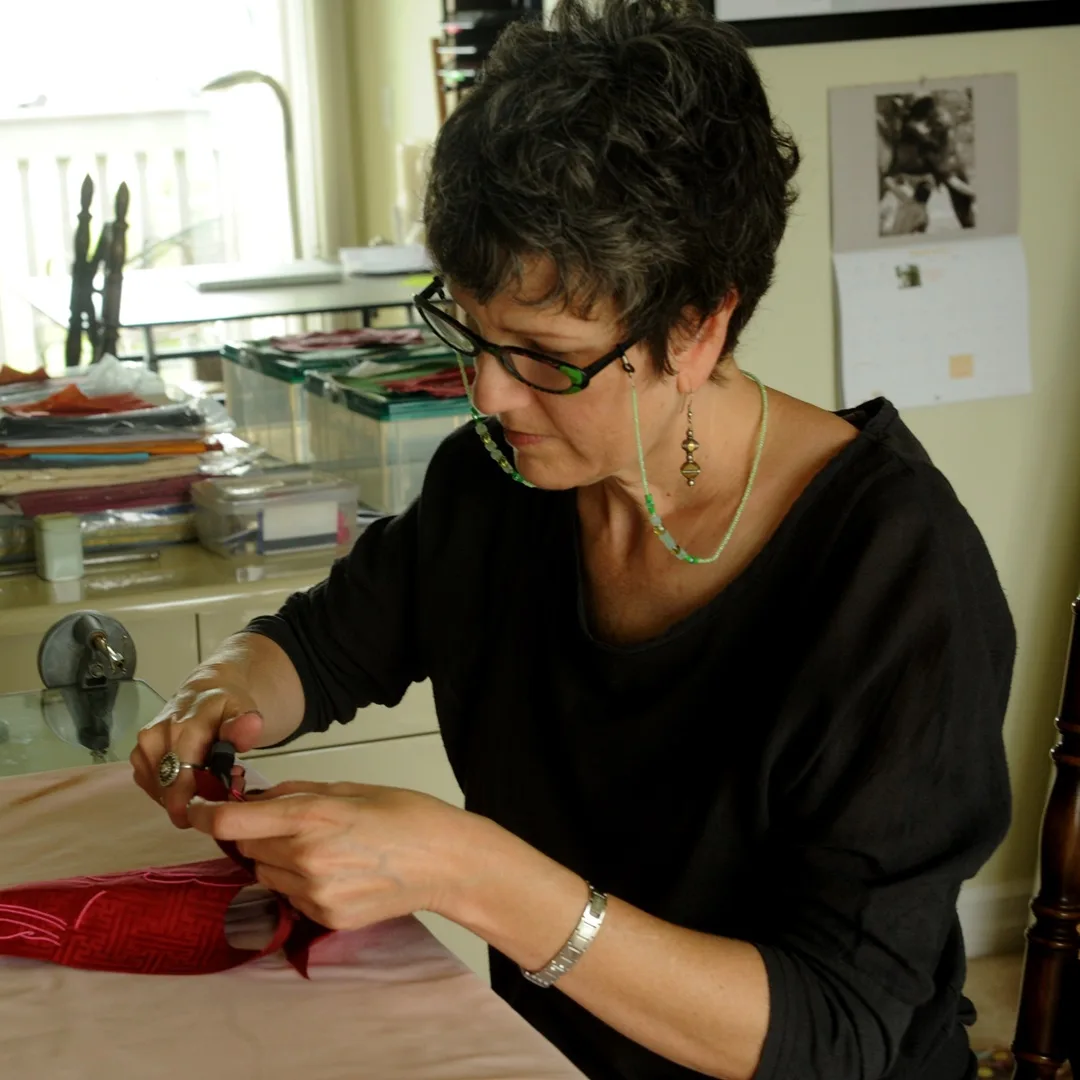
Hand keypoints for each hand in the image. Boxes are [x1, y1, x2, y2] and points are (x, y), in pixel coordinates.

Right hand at [131, 676, 264, 827]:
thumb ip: (243, 725)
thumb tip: (251, 726)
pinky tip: (193, 777)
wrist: (201, 692)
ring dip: (186, 795)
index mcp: (182, 730)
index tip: (219, 804)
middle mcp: (154, 741)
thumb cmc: (224, 704)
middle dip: (197, 799)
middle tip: (224, 787)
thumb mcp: (242, 709)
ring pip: (163, 794)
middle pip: (172, 793)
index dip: (198, 803)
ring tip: (211, 778)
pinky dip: (174, 790)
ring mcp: (142, 751)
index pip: (181, 783)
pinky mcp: (137, 760)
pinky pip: (155, 789)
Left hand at [187, 781, 479, 929]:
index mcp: (311, 817)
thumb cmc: (407, 815)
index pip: (232, 821)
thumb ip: (299, 793)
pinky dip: (299, 882)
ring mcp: (313, 893)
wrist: (446, 863)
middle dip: (256, 832)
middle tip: (289, 824)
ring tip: (321, 848)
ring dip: (277, 859)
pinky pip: (290, 896)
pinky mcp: (324, 917)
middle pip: (247, 846)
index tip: (197, 808)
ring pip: (265, 873)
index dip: (206, 813)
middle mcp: (305, 858)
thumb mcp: (351, 788)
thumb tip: (259, 796)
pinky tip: (336, 871)